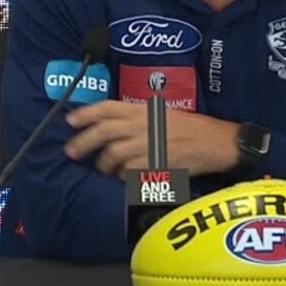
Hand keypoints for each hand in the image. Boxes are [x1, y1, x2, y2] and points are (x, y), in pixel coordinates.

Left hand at [64, 100, 238, 178]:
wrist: (216, 142)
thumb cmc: (191, 127)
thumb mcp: (162, 113)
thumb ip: (138, 116)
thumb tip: (111, 124)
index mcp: (143, 110)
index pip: (107, 108)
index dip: (86, 114)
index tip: (70, 121)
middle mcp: (142, 125)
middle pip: (103, 133)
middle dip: (83, 143)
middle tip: (71, 153)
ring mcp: (148, 145)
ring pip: (113, 156)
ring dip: (104, 166)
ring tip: (103, 169)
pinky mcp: (155, 164)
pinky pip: (129, 173)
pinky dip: (123, 177)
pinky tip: (124, 178)